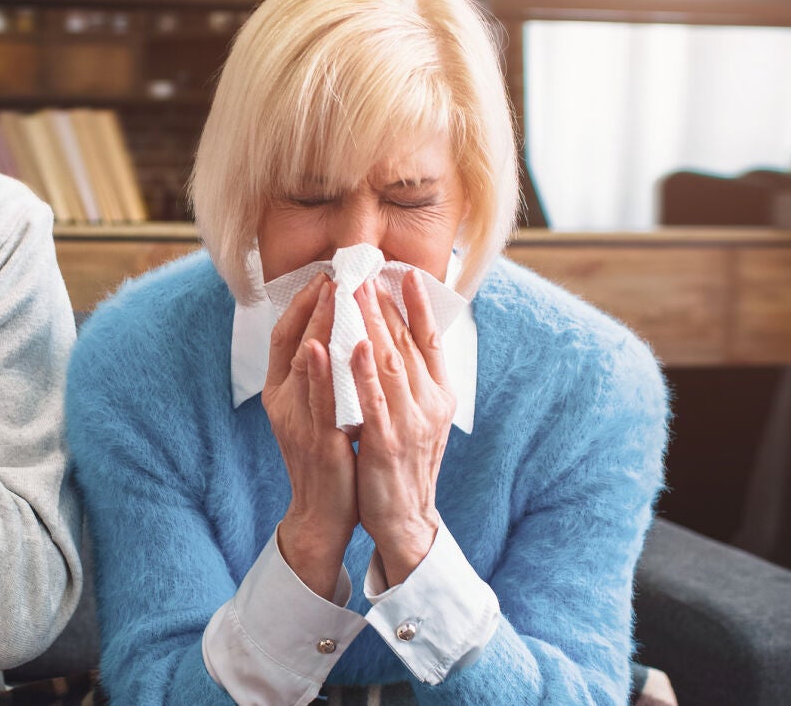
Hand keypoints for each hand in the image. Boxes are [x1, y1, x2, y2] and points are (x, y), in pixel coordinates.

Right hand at [262, 274, 358, 599]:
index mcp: (280, 392)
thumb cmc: (327, 459)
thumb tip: (334, 334)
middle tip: (333, 271)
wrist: (322, 514)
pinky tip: (323, 346)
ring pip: (303, 364)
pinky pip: (317, 401)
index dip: (301, 303)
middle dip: (313, 303)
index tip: (323, 275)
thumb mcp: (316, 410)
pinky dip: (318, 372)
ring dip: (317, 326)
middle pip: (291, 341)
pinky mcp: (316, 441)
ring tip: (331, 292)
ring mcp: (297, 421)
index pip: (284, 335)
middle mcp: (282, 401)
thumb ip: (319, 376)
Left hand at [350, 271, 456, 586]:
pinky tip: (350, 344)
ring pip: (390, 363)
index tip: (405, 272)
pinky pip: (373, 400)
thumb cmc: (405, 465)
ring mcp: (410, 423)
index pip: (431, 340)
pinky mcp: (385, 443)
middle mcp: (430, 404)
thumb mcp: (418, 418)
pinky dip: (362, 370)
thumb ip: (412, 382)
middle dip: (385, 304)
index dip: (420, 305)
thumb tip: (401, 341)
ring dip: (371, 324)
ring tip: (355, 291)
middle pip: (407, 343)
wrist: (405, 521)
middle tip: (365, 269)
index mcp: (440, 396)